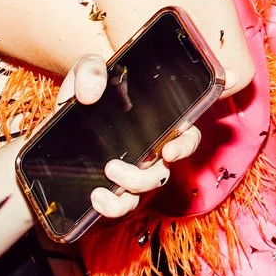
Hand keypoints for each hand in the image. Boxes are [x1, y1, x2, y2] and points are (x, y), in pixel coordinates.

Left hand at [57, 55, 204, 220]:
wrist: (51, 136)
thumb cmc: (79, 101)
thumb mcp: (82, 75)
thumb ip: (90, 71)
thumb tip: (92, 92)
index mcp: (157, 112)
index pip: (193, 104)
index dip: (218, 90)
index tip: (223, 85)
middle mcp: (154, 142)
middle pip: (183, 149)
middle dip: (182, 151)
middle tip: (164, 151)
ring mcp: (137, 168)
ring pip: (154, 182)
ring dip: (138, 181)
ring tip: (110, 170)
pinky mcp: (115, 190)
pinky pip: (125, 205)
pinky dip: (114, 205)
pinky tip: (98, 196)